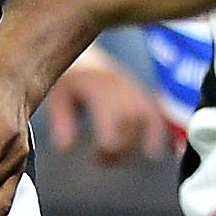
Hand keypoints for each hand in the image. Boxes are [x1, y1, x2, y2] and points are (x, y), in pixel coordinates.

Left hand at [45, 50, 172, 161]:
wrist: (83, 54)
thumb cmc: (70, 75)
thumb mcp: (58, 96)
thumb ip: (62, 121)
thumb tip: (65, 147)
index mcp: (99, 87)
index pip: (112, 121)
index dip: (108, 146)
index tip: (96, 157)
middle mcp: (120, 87)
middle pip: (129, 126)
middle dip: (118, 149)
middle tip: (102, 160)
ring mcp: (133, 89)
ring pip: (144, 121)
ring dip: (133, 144)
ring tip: (118, 157)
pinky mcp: (140, 93)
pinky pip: (155, 114)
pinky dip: (156, 133)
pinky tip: (152, 152)